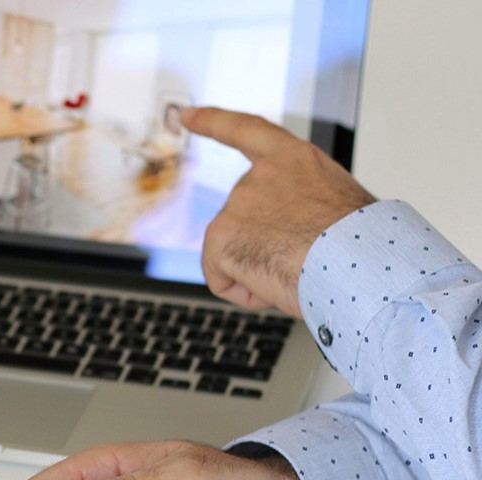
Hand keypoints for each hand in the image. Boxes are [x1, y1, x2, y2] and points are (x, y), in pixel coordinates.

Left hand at [182, 106, 376, 317]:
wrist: (361, 264)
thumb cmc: (365, 247)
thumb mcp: (339, 205)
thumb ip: (302, 205)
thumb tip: (291, 236)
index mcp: (295, 160)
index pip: (246, 131)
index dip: (213, 122)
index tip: (187, 116)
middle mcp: (260, 176)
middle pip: (241, 220)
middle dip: (265, 247)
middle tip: (306, 259)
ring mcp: (237, 204)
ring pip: (235, 254)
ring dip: (261, 272)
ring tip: (300, 270)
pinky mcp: (220, 235)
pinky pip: (223, 279)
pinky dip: (246, 291)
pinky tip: (276, 285)